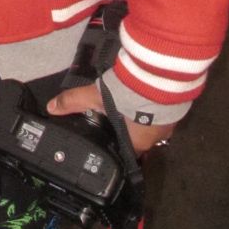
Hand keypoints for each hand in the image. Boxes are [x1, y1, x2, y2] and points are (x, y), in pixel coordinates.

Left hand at [46, 81, 172, 154]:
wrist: (158, 77)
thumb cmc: (128, 96)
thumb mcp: (96, 97)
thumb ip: (73, 102)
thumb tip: (52, 108)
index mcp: (139, 143)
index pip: (127, 151)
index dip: (118, 144)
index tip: (110, 136)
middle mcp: (157, 137)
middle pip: (141, 136)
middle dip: (130, 126)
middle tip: (118, 115)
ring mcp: (170, 122)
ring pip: (153, 123)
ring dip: (144, 114)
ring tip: (131, 102)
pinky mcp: (176, 106)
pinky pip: (164, 109)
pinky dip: (155, 104)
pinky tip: (146, 93)